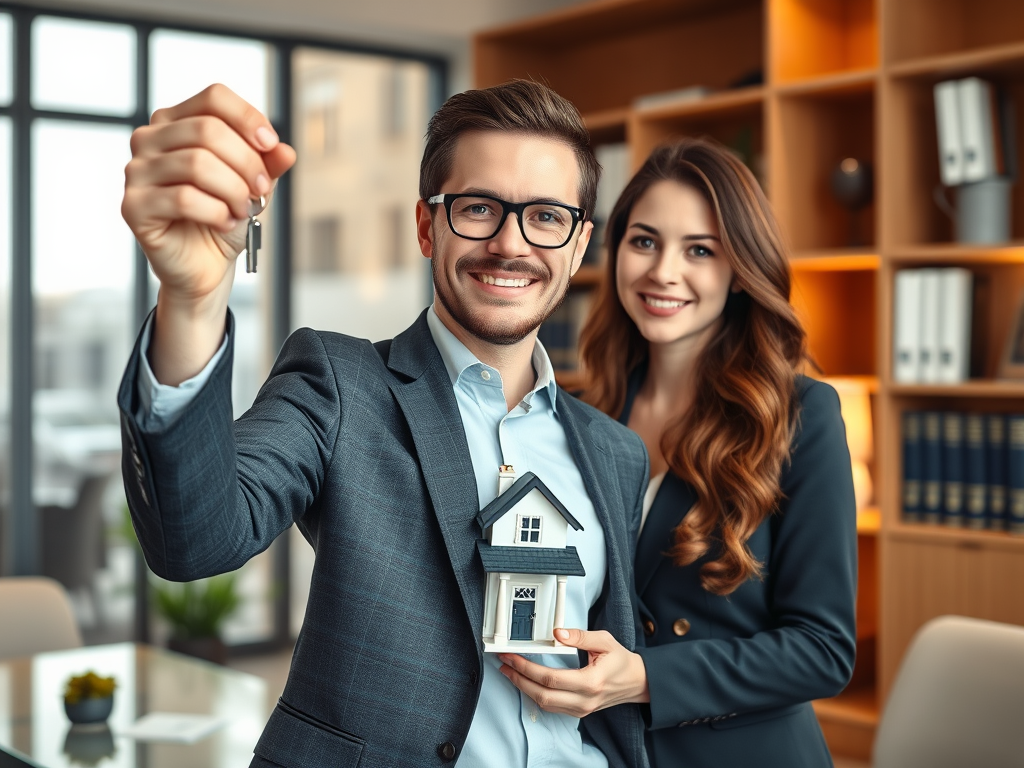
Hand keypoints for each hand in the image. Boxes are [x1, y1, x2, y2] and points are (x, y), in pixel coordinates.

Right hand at [122, 83, 295, 302]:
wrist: (206, 265)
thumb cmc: (225, 217)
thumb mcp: (254, 186)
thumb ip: (268, 164)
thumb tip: (285, 151)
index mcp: (175, 122)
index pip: (214, 97)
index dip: (248, 118)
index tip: (271, 146)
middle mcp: (148, 138)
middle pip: (208, 130)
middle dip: (247, 163)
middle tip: (262, 190)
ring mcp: (136, 171)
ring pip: (197, 163)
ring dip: (234, 191)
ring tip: (243, 210)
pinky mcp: (133, 206)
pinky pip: (184, 198)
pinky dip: (216, 212)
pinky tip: (224, 222)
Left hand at [498, 628, 649, 716]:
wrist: (637, 682)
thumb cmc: (621, 661)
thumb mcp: (604, 640)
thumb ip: (580, 636)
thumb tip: (557, 632)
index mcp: (591, 681)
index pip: (551, 679)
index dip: (528, 668)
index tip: (514, 657)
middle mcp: (585, 700)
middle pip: (542, 695)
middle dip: (519, 679)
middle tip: (505, 665)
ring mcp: (582, 709)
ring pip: (545, 704)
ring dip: (524, 688)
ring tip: (511, 672)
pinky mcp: (579, 711)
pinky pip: (552, 707)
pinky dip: (536, 695)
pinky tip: (527, 683)